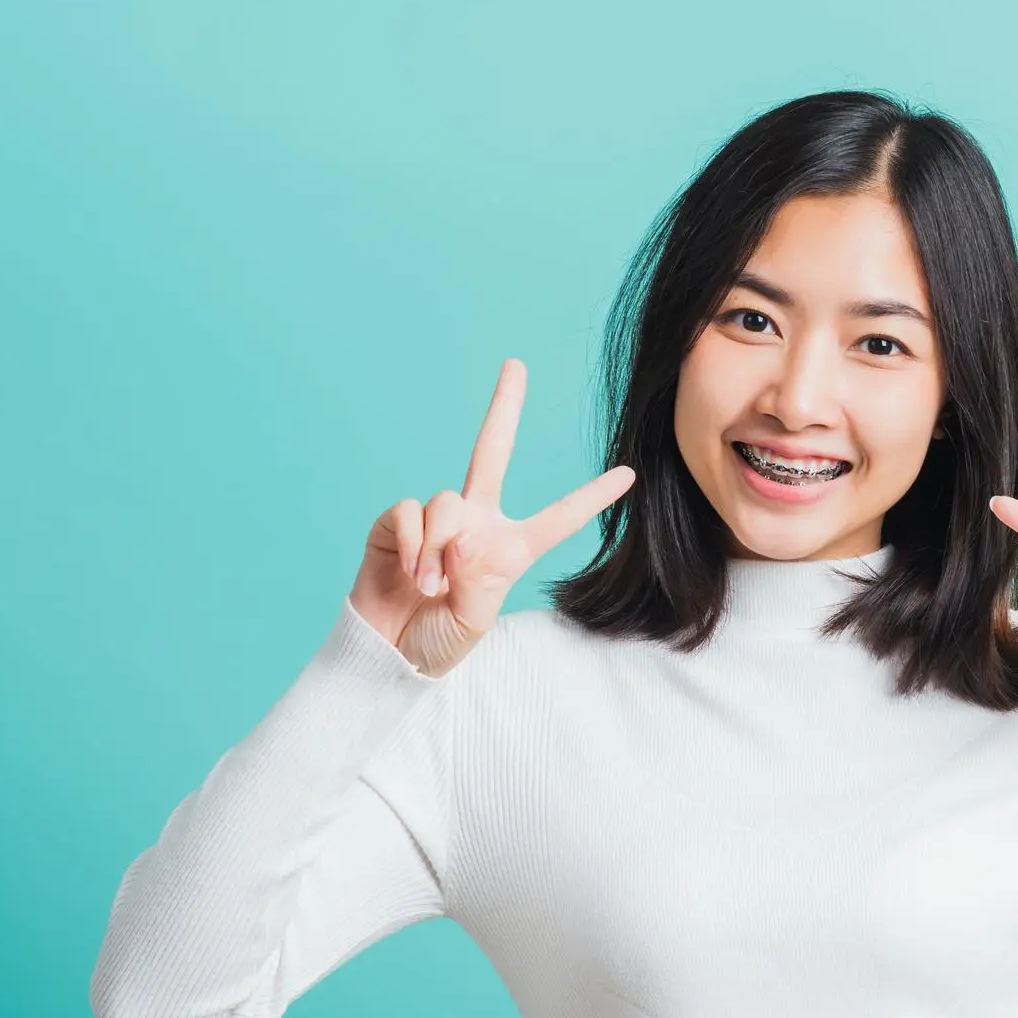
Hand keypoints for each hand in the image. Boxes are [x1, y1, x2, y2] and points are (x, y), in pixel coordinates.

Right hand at [350, 358, 634, 676]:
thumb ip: (476, 577)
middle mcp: (475, 522)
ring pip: (447, 500)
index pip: (558, 518)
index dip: (591, 499)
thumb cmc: (437, 641)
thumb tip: (461, 537)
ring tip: (430, 586)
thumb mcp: (473, 619)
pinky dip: (413, 544)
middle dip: (503, 407)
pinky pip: (410, 512)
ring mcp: (436, 520)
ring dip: (440, 546)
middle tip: (515, 364)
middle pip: (491, 451)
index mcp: (509, 548)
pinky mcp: (398, 522)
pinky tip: (409, 573)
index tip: (629, 475)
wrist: (388, 653)